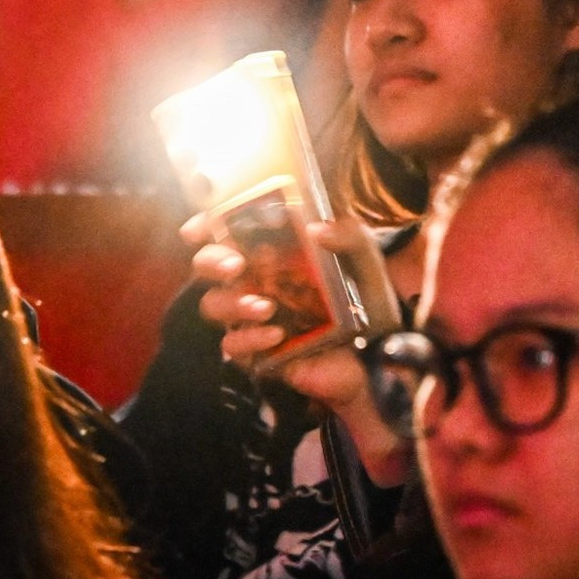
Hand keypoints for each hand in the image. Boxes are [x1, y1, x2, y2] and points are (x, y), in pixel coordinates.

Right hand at [188, 212, 412, 484]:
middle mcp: (256, 279)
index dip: (206, 225)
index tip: (198, 228)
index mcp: (273, 250)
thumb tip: (316, 228)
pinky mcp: (258, 350)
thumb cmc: (368, 298)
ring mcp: (253, 316)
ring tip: (266, 307)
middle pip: (208, 266)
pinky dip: (248, 338)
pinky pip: (233, 344)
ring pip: (213, 305)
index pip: (228, 230)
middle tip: (235, 266)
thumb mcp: (365, 259)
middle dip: (211, 262)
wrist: (380, 354)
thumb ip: (349, 236)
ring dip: (231, 303)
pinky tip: (276, 335)